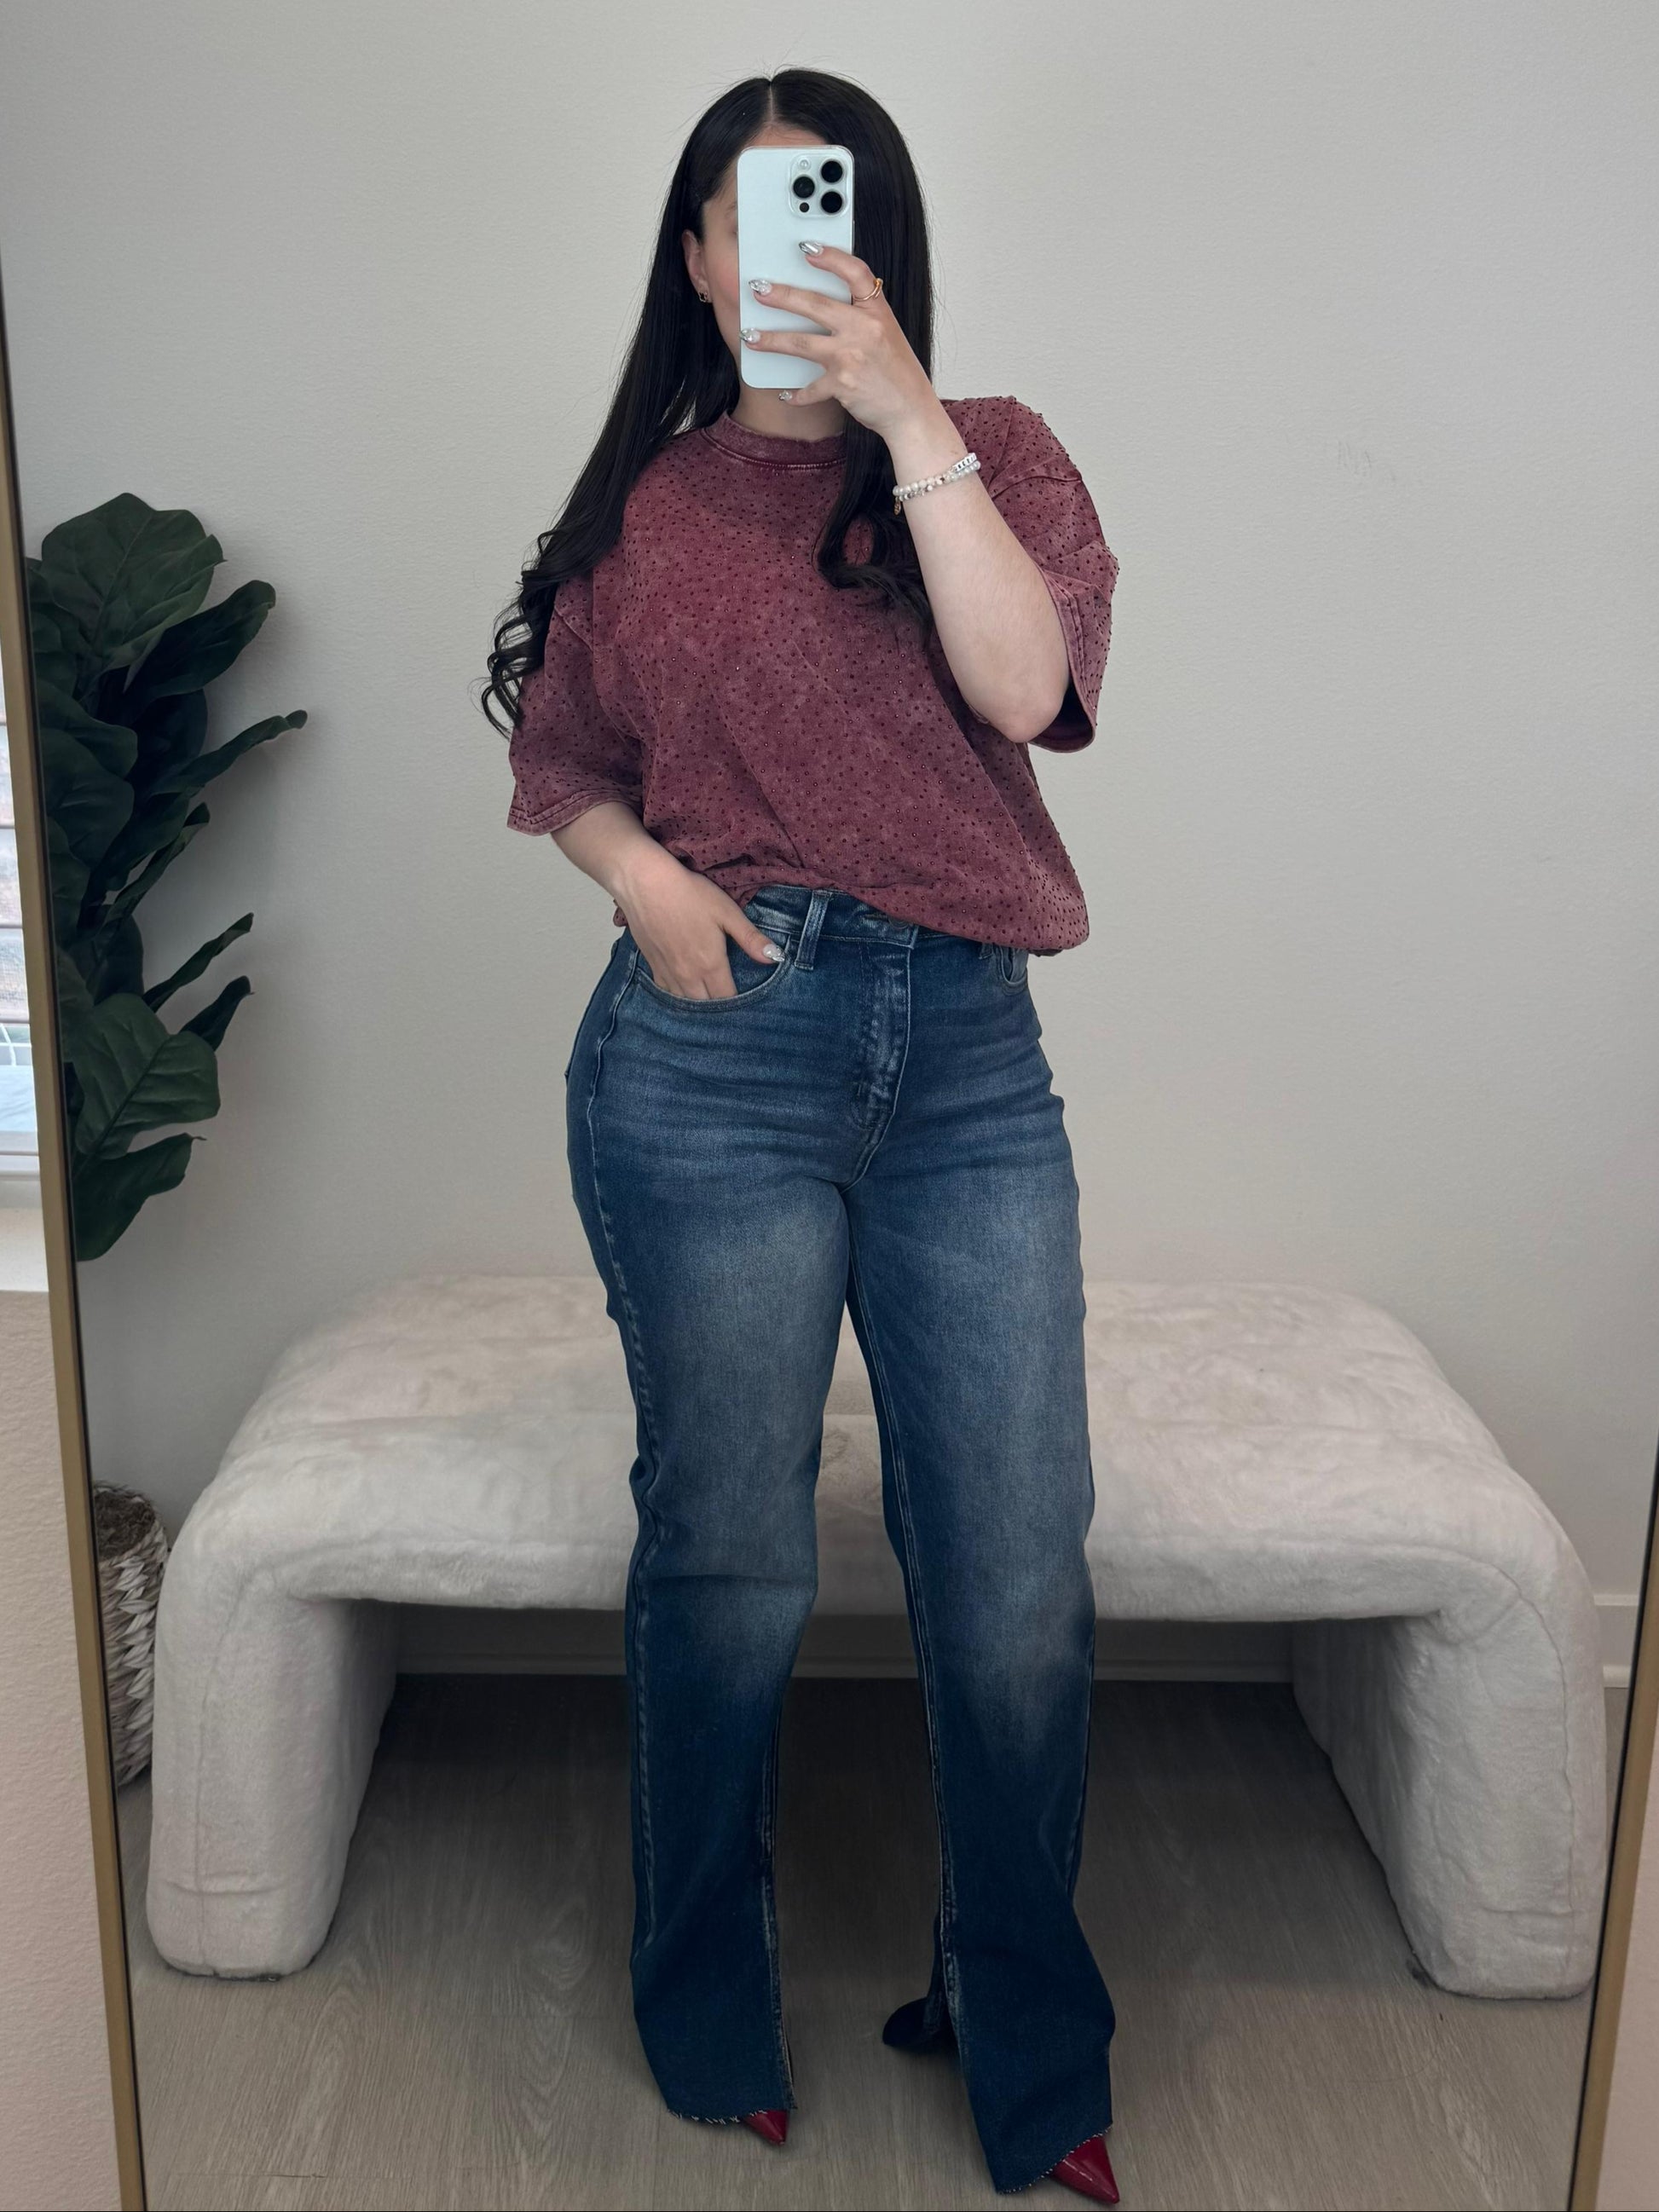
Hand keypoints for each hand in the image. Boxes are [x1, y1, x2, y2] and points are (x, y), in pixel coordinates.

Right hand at [614, 843, 783, 1000]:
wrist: (644, 884)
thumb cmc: (689, 894)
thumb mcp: (727, 912)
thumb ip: (751, 939)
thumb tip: (775, 958)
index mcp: (710, 964)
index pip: (728, 998)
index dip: (739, 1004)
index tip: (747, 1001)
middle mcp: (688, 976)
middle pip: (707, 1005)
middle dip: (720, 1006)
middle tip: (730, 999)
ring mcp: (668, 973)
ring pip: (686, 1002)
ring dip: (699, 1003)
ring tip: (710, 997)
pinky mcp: (653, 966)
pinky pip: (668, 992)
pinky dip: (679, 995)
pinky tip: (685, 988)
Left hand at [741, 240, 935, 438]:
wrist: (911, 411)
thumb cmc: (896, 372)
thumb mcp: (886, 333)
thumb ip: (860, 316)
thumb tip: (819, 305)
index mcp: (877, 311)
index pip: (855, 272)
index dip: (831, 257)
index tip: (806, 247)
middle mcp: (865, 329)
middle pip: (815, 304)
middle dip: (781, 295)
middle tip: (757, 289)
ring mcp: (852, 357)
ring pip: (801, 343)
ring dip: (771, 339)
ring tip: (749, 336)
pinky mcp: (842, 385)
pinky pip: (810, 387)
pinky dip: (795, 394)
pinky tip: (784, 394)